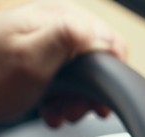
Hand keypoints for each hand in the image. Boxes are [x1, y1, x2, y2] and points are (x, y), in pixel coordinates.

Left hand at [0, 0, 128, 126]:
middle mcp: (51, 24)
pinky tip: (49, 109)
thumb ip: (70, 39)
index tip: (98, 99)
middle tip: (76, 110)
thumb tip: (104, 35)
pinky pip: (64, 76)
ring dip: (75, 98)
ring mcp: (42, 39)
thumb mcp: (32, 60)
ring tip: (59, 112)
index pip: (108, 40)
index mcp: (54, 17)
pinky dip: (61, 97)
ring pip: (83, 71)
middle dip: (91, 91)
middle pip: (97, 58)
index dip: (112, 73)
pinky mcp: (36, 56)